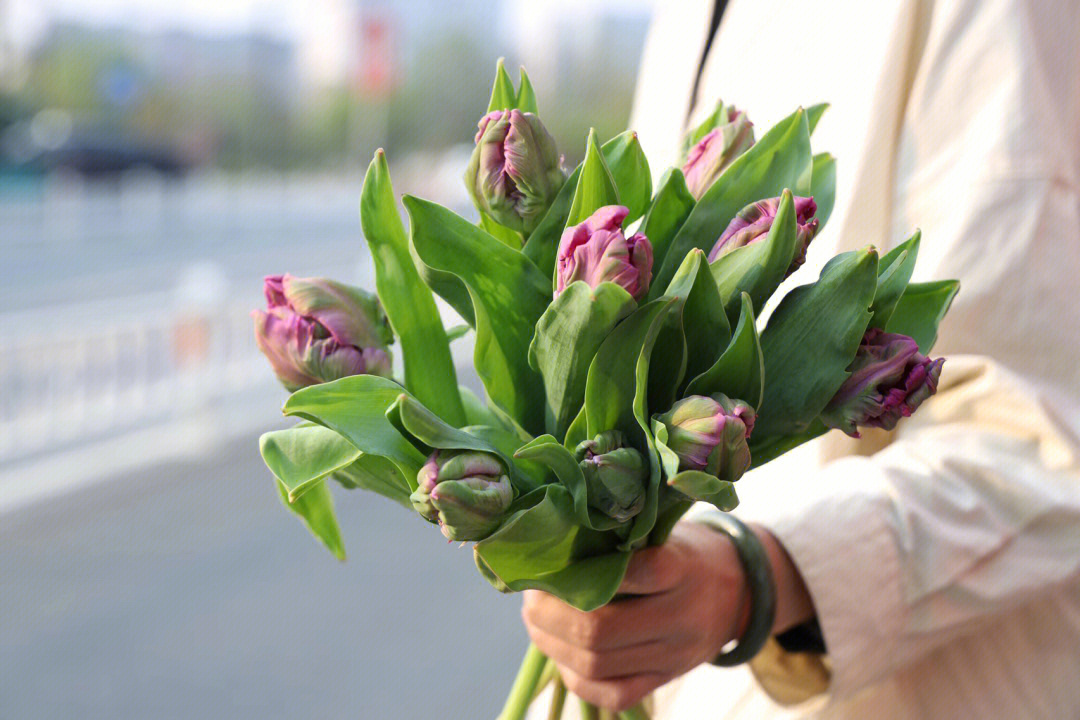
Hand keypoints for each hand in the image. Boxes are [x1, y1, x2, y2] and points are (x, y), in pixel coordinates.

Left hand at [521, 520, 813, 710]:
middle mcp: (682, 617)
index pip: (633, 572)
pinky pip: (612, 693)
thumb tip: (551, 544)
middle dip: (551, 614)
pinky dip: (575, 675)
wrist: (739, 590)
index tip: (547, 560)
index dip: (581, 571)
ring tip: (535, 619)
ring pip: (598, 665)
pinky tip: (559, 651)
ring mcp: (675, 656)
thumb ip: (619, 539)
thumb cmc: (685, 551)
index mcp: (683, 568)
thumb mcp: (663, 532)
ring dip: (553, 644)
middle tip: (529, 595)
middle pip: (601, 629)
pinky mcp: (665, 680)